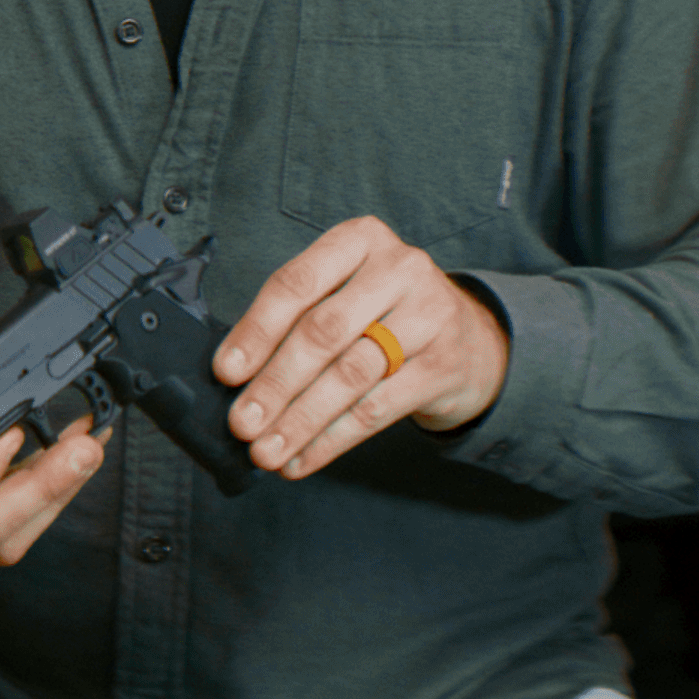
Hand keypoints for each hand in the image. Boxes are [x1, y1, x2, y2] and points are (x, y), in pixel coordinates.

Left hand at [210, 216, 508, 479]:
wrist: (472, 338)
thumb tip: (237, 376)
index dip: (256, 331)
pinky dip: (331, 439)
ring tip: (265, 451)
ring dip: (300, 420)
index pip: (296, 284)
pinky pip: (377, 410)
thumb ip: (297, 318)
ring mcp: (429, 317)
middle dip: (275, 384)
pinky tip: (302, 459)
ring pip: (349, 376)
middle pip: (322, 332)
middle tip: (242, 423)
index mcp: (359, 239)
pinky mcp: (444, 366)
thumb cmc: (385, 312)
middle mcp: (398, 269)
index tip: (226, 372)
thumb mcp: (346, 291)